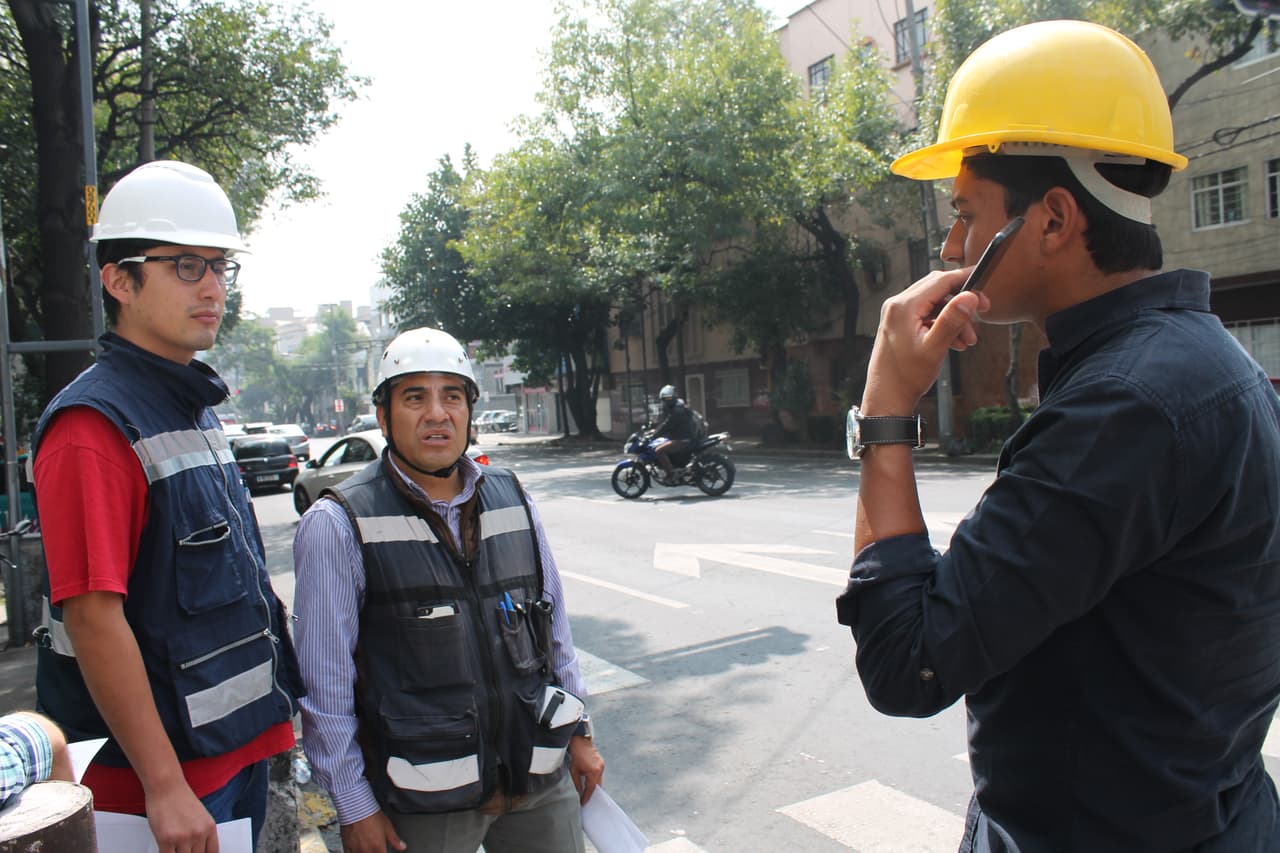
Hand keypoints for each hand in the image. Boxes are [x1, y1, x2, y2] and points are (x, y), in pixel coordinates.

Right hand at [144, 784, 217, 852]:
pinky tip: (165, 849)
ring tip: (174, 848)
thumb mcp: (200, 815)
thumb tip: (199, 848)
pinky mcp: (166, 840)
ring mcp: (183, 838)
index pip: (212, 852)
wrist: (166, 787)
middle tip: (183, 849)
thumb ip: (202, 832)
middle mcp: (199, 833)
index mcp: (209, 827)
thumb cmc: (180, 798)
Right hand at [340, 810, 405, 852]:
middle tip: (376, 848)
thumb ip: (394, 839)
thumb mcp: (387, 826)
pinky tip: (357, 850)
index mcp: (378, 847)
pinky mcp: (347, 847)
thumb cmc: (371, 814)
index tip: (384, 851)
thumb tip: (402, 846)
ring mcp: (356, 850)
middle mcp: (367, 850)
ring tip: (367, 848)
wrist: (356, 807)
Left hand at [568, 735, 604, 804]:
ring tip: (587, 792)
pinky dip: (595, 779)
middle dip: (591, 793)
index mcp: (593, 772)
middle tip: (586, 800)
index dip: (587, 797)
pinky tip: (590, 782)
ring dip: (594, 786)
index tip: (583, 803)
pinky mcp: (602, 763)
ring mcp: (602, 765)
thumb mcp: (573, 771)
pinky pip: (599, 775)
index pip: (591, 788)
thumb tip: (579, 792)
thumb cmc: (575, 755)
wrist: (580, 741)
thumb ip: (577, 783)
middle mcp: (600, 769)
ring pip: (599, 780)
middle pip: (597, 786)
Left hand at [862, 269, 989, 413]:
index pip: (941, 281)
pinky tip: (956, 343)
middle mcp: (897, 305)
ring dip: (955, 318)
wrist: (887, 398)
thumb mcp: (934, 348)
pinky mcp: (900, 325)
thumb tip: (970, 296)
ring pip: (935, 304)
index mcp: (903, 306)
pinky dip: (944, 325)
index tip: (985, 289)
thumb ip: (952, 320)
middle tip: (982, 313)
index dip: (966, 281)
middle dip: (962, 301)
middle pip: (938, 288)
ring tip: (968, 340)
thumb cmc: (906, 377)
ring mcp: (897, 314)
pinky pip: (928, 316)